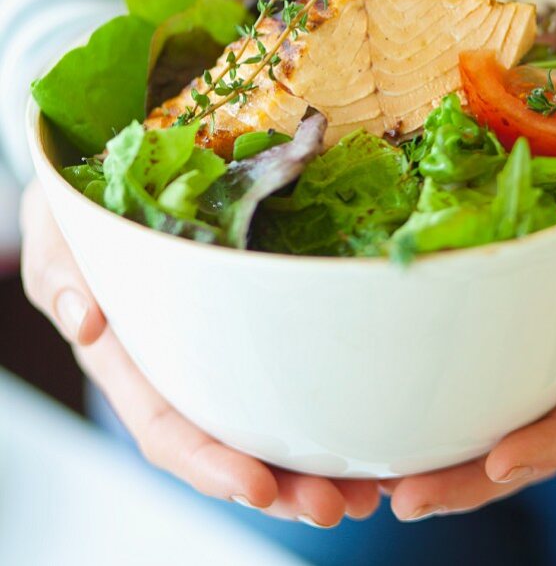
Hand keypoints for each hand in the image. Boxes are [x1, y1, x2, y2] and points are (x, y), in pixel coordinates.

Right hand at [20, 179, 379, 526]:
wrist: (102, 178)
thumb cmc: (77, 216)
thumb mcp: (58, 237)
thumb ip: (61, 277)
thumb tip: (85, 322)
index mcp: (128, 361)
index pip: (167, 427)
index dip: (209, 463)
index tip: (258, 487)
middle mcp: (177, 367)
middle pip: (228, 441)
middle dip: (281, 483)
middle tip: (338, 504)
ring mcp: (216, 348)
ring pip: (263, 417)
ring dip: (313, 461)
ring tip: (369, 488)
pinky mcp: (251, 320)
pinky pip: (288, 367)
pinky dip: (326, 402)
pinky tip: (369, 423)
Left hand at [384, 42, 555, 521]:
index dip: (552, 443)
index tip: (499, 464)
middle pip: (535, 433)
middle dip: (473, 476)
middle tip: (407, 497)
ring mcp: (552, 336)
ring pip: (504, 412)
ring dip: (449, 453)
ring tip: (384, 479)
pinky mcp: (520, 310)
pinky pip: (485, 365)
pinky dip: (445, 400)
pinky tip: (398, 412)